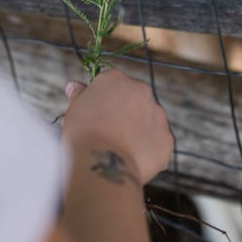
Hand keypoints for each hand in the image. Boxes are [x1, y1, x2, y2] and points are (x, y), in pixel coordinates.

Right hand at [61, 70, 173, 184]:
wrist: (103, 162)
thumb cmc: (83, 133)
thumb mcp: (74, 109)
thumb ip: (80, 95)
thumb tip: (74, 86)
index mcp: (116, 79)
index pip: (113, 85)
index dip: (105, 102)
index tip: (98, 117)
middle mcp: (141, 91)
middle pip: (135, 100)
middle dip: (126, 114)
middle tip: (110, 134)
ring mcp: (158, 115)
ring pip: (149, 121)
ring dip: (139, 131)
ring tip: (121, 151)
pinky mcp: (167, 139)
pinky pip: (158, 144)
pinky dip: (149, 151)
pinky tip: (133, 161)